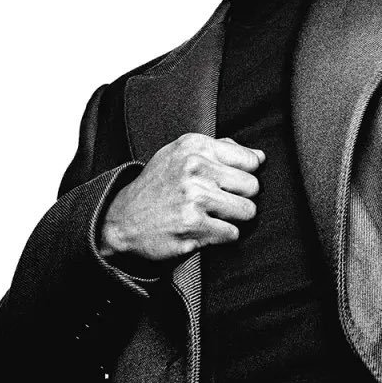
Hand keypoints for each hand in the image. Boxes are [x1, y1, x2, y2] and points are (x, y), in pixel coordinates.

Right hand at [98, 133, 263, 264]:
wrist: (122, 219)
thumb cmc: (156, 187)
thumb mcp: (180, 155)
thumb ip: (220, 150)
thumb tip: (259, 156)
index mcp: (194, 146)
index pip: (250, 160)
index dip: (245, 175)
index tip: (230, 183)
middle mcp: (194, 167)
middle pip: (252, 186)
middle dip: (241, 198)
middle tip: (219, 203)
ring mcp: (194, 197)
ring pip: (247, 211)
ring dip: (233, 219)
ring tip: (212, 216)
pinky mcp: (194, 225)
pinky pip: (232, 233)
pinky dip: (221, 236)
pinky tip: (202, 229)